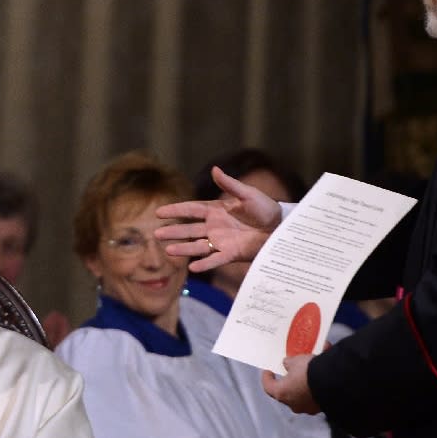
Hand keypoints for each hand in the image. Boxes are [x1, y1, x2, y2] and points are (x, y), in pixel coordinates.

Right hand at [154, 166, 281, 271]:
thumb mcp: (248, 194)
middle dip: (173, 232)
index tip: (159, 212)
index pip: (191, 210)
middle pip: (189, 229)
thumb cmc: (265, 208)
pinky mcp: (232, 253)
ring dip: (184, 248)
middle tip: (156, 234)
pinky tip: (192, 268)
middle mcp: (215, 227)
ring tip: (168, 250)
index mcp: (216, 211)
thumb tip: (214, 169)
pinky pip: (215, 259)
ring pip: (198, 246)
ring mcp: (222, 241)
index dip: (175, 211)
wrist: (281, 227)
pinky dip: (204, 264)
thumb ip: (230, 184)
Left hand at [262, 354, 320, 413]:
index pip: (268, 387)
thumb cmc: (309, 373)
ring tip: (310, 369)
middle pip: (287, 391)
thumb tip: (287, 364)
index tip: (268, 371)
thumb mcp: (296, 361)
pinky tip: (321, 375)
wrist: (334, 383)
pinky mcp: (321, 407)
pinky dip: (316, 385)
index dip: (267, 378)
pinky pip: (316, 395)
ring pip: (303, 393)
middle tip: (291, 369)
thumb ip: (289, 363)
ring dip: (304, 383)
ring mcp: (308, 407)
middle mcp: (293, 404)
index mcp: (281, 393)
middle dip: (289, 380)